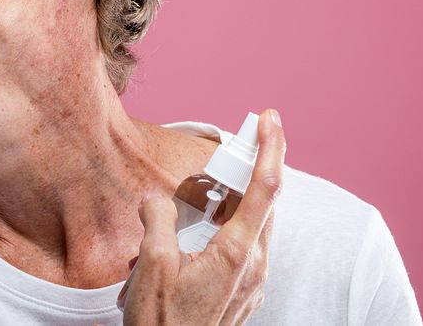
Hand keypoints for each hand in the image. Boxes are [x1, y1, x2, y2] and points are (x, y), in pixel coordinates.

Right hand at [117, 109, 285, 324]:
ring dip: (229, 206)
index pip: (264, 188)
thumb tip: (157, 200)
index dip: (271, 148)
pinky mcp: (242, 295)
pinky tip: (192, 238)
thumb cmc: (163, 324)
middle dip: (246, 173)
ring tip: (196, 201)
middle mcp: (253, 267)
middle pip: (261, 204)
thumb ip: (158, 218)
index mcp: (237, 253)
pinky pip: (241, 249)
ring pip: (250, 227)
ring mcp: (251, 284)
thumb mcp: (151, 264)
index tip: (270, 118)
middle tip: (224, 154)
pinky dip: (223, 231)